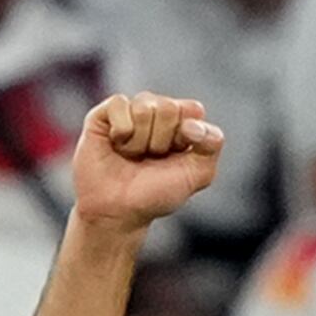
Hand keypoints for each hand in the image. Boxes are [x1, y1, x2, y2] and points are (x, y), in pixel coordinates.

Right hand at [69, 94, 221, 228]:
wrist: (116, 212)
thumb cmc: (154, 194)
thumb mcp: (197, 175)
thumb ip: (212, 145)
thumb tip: (194, 124)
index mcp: (181, 122)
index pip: (193, 109)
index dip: (186, 135)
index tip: (175, 156)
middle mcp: (156, 113)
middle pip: (169, 108)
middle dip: (160, 141)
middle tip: (149, 159)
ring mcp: (129, 112)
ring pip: (144, 106)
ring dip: (139, 141)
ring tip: (130, 156)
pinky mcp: (102, 115)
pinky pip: (120, 103)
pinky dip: (121, 131)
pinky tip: (115, 145)